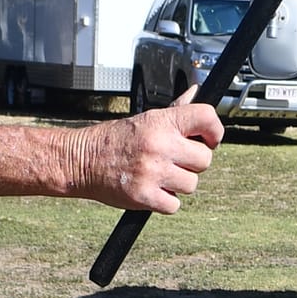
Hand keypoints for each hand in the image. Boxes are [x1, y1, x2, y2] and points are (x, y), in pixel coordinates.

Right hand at [72, 98, 223, 213]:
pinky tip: (152, 190)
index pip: (206, 118)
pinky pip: (174, 205)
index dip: (214, 131)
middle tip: (175, 161)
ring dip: (178, 184)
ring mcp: (152, 171)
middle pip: (204, 159)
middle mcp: (159, 144)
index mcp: (161, 122)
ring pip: (191, 185)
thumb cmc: (116, 140)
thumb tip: (195, 92)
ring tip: (159, 175)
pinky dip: (165, 202)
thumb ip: (175, 110)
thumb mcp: (146, 118)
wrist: (82, 160)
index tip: (209, 140)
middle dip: (193, 163)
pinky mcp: (144, 196)